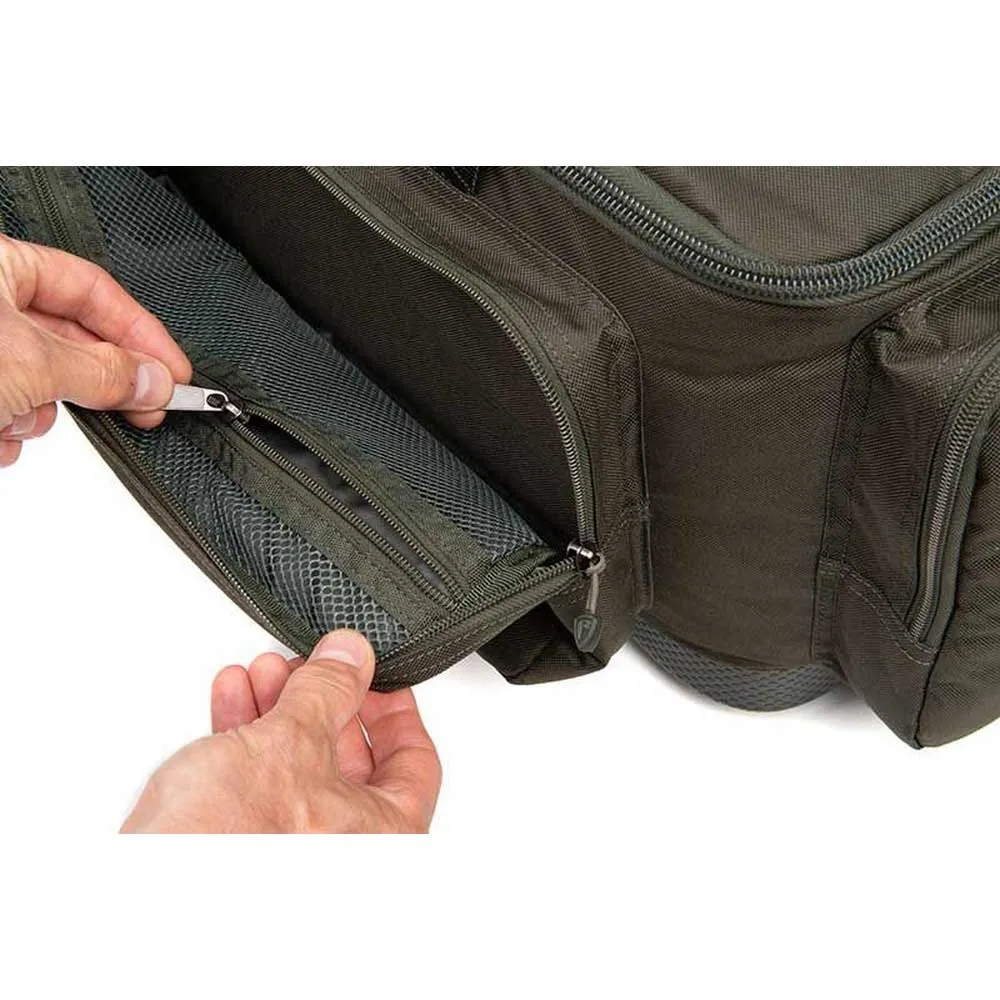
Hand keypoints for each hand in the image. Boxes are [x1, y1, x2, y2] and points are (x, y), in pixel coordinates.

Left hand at [0, 235, 191, 466]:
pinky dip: (5, 431)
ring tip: (13, 418)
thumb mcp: (31, 361)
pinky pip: (9, 413)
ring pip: (39, 385)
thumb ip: (102, 371)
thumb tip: (154, 380)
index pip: (92, 289)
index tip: (174, 371)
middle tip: (144, 406)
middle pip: (72, 343)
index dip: (141, 332)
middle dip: (94, 383)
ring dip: (35, 414)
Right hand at [121, 630, 441, 832]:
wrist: (145, 889)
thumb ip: (329, 689)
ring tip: (263, 674)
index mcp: (384, 836)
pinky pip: (262, 781)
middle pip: (351, 759)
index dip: (396, 710)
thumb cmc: (227, 844)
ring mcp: (296, 851)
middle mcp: (346, 852)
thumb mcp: (291, 740)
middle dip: (324, 700)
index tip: (378, 677)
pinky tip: (234, 699)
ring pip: (301, 765)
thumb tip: (350, 657)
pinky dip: (250, 737)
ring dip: (281, 709)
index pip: (415, 763)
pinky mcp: (248, 844)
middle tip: (310, 667)